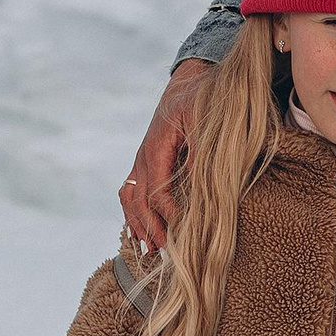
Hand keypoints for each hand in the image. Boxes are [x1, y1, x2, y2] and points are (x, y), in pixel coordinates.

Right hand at [119, 60, 213, 251]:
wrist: (189, 82)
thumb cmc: (202, 99)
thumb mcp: (206, 120)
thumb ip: (202, 151)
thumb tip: (204, 184)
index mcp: (157, 145)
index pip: (157, 189)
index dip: (169, 214)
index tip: (184, 231)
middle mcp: (143, 155)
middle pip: (140, 199)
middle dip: (151, 227)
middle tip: (165, 252)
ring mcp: (140, 159)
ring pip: (130, 198)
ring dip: (138, 224)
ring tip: (149, 250)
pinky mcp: (144, 163)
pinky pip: (130, 192)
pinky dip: (133, 214)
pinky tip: (140, 233)